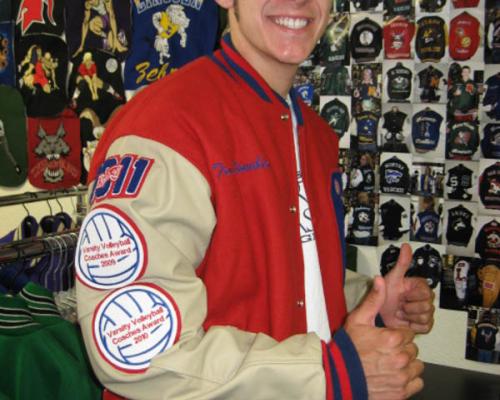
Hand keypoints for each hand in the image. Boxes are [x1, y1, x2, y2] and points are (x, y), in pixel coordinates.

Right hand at [345, 277, 423, 398]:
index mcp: (393, 338)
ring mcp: (402, 376)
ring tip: (389, 364)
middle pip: (412, 349)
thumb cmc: (348, 348)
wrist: (339, 376)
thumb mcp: (358, 319)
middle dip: (402, 349)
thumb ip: (374, 300)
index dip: (396, 335)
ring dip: (406, 364)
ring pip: (417, 365)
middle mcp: (400, 358)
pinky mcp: (402, 392)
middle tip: (384, 351)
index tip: (385, 339)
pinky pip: (417, 383)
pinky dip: (409, 380)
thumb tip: (380, 280)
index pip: (408, 334)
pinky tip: (394, 375)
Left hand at [380, 243, 434, 333]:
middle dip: (410, 307)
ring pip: (426, 317)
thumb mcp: (392, 278)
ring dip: (409, 316)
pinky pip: (425, 327)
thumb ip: (401, 263)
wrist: (378, 315)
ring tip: (400, 312)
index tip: (402, 295)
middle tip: (399, 304)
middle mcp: (424, 299)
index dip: (412, 296)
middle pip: (427, 306)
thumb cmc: (384, 295)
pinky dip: (412, 325)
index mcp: (419, 286)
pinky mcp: (423, 325)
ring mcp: (424, 312)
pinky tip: (404, 320)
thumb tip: (406, 246)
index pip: (425, 292)